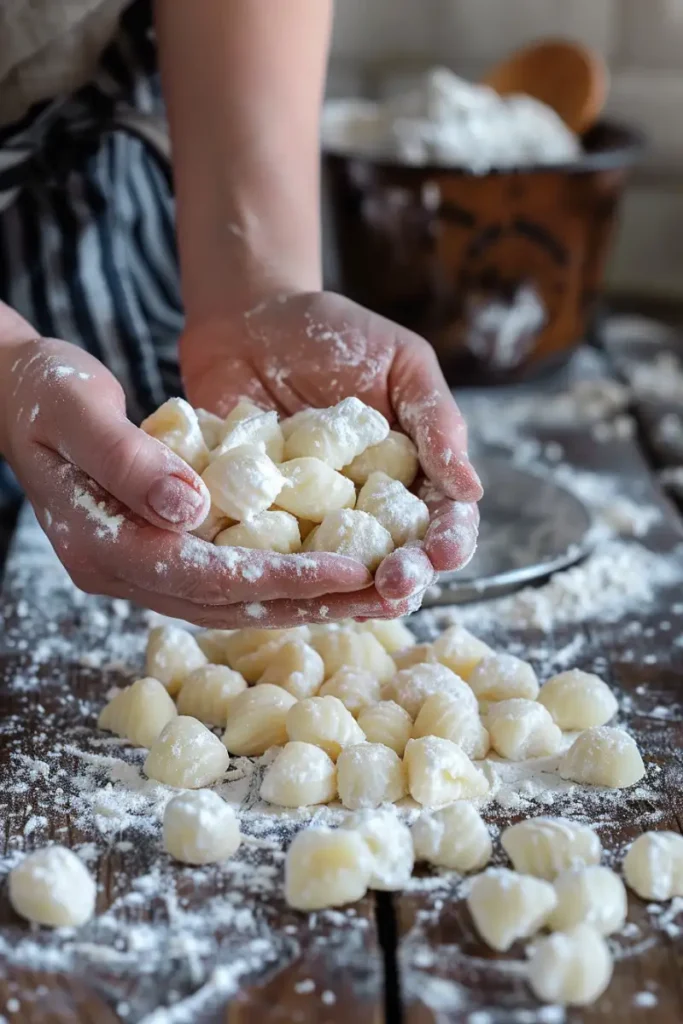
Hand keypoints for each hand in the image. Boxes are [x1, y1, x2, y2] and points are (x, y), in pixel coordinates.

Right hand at [1, 334, 370, 627]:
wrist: (14, 396)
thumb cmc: (42, 393)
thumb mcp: (76, 412)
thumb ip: (129, 460)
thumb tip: (194, 510)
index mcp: (104, 548)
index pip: (206, 577)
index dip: (281, 579)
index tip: (350, 573)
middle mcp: (124, 573)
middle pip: (231, 605)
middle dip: (311, 604)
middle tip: (387, 599)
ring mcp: (140, 568)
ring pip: (235, 600)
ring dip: (306, 600)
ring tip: (375, 595)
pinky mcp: (158, 550)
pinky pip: (228, 577)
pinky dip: (281, 577)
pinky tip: (329, 573)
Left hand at [181, 290, 481, 622]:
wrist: (250, 318)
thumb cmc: (336, 333)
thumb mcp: (401, 363)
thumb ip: (436, 420)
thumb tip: (472, 490)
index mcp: (412, 475)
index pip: (443, 520)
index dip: (450, 541)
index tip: (446, 552)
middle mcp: (368, 508)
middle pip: (397, 558)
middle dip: (405, 577)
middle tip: (397, 584)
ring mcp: (313, 518)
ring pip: (341, 571)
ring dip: (352, 591)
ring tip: (357, 599)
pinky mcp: (260, 520)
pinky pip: (273, 555)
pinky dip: (283, 574)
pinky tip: (290, 584)